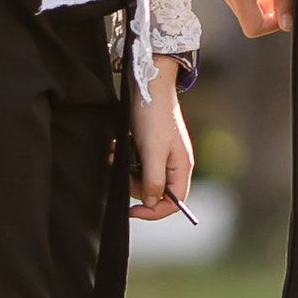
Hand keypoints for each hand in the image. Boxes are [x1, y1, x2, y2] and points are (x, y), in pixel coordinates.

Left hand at [129, 75, 196, 217]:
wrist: (149, 85)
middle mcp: (175, 163)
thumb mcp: (152, 152)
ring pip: (144, 178)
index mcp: (182, 167)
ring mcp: (163, 155)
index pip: (175, 202)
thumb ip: (154, 180)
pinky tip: (118, 147)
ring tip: (116, 155)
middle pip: (157, 192)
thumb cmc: (154, 116)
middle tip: (121, 173)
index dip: (155, 212)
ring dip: (127, 171)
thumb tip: (152, 203)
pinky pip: (138, 164)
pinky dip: (126, 159)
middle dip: (135, 186)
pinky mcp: (151, 147)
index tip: (133, 211)